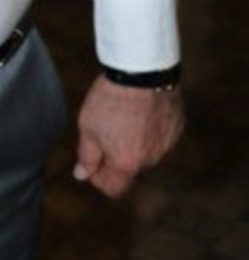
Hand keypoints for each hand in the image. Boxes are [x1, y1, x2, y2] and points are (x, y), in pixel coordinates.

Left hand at [73, 73, 184, 197]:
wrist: (141, 71)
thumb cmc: (111, 98)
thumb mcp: (88, 126)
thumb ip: (86, 156)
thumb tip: (82, 174)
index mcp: (127, 163)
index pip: (113, 188)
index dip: (98, 178)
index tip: (91, 160)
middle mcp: (151, 159)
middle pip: (129, 168)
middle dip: (116, 155)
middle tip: (105, 127)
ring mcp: (167, 144)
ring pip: (146, 151)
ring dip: (135, 140)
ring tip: (124, 113)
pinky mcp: (177, 127)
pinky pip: (161, 135)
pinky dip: (151, 128)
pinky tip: (141, 108)